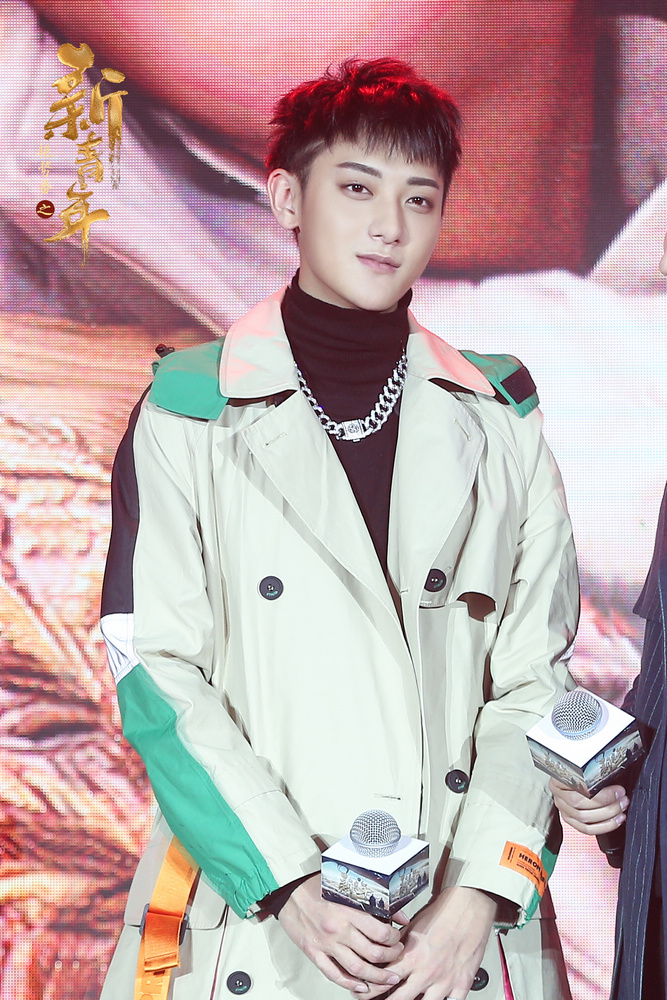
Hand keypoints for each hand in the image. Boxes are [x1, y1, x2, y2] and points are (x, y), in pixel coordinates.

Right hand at [278, 874, 407, 993]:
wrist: (287, 892)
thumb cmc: (315, 887)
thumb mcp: (345, 886)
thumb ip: (374, 901)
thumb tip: (400, 915)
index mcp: (348, 910)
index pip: (380, 933)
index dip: (394, 939)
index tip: (397, 939)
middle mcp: (338, 929)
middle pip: (373, 954)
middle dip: (391, 960)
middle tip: (397, 959)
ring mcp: (326, 944)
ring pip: (357, 969)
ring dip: (377, 978)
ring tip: (388, 979)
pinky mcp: (314, 953)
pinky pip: (334, 974)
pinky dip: (350, 984)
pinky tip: (361, 987)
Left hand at [361, 885, 496, 999]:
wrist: (468, 906)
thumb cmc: (442, 913)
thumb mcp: (413, 926)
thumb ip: (398, 944)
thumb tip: (384, 951)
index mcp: (412, 956)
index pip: (385, 979)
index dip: (372, 988)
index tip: (366, 990)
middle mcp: (426, 972)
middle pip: (400, 999)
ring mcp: (445, 981)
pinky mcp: (462, 984)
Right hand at [550, 777, 628, 835]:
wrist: (574, 778)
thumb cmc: (582, 773)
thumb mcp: (586, 768)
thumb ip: (596, 773)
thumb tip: (616, 776)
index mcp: (559, 779)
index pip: (579, 787)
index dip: (600, 792)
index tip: (618, 790)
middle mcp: (559, 795)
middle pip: (579, 804)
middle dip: (606, 803)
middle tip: (622, 799)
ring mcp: (564, 809)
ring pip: (584, 818)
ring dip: (607, 815)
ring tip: (621, 808)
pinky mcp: (570, 821)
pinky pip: (586, 829)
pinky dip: (603, 827)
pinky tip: (615, 821)